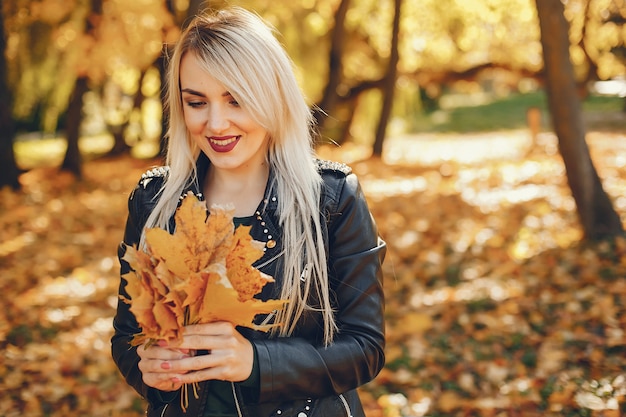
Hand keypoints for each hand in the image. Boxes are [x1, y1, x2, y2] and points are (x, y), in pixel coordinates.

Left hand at [139, 322, 253, 388]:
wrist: (252, 360)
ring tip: (163, 365)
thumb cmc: (233, 343)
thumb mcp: (225, 332)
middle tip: (159, 346)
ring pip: (197, 361)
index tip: (165, 333)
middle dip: (176, 345)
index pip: (199, 328)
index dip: (181, 331)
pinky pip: (203, 375)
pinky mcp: (225, 372)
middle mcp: (227, 341)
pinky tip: (177, 378)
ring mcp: (226, 358)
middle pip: (197, 342)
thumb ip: (207, 329)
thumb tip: (180, 327)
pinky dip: (188, 377)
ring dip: (178, 364)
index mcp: (225, 327)